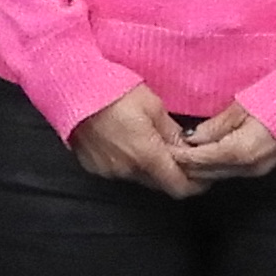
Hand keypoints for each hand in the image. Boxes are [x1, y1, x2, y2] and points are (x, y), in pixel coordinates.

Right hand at [65, 85, 204, 199]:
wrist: (70, 87)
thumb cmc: (112, 90)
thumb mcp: (153, 105)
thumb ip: (173, 132)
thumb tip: (188, 147)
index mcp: (146, 155)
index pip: (179, 188)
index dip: (196, 184)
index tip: (205, 174)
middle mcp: (127, 170)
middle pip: (160, 184)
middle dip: (174, 173)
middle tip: (183, 155)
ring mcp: (108, 170)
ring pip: (140, 177)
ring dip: (151, 167)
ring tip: (154, 143)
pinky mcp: (93, 166)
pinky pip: (119, 171)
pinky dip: (130, 162)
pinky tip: (129, 142)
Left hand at [171, 104, 275, 182]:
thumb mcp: (241, 107)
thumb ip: (215, 126)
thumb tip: (191, 138)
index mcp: (240, 151)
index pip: (199, 161)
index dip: (179, 156)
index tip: (163, 149)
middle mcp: (249, 167)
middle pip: (207, 173)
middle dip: (186, 165)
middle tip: (166, 153)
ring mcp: (258, 170)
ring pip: (219, 174)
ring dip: (199, 167)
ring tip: (182, 154)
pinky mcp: (264, 167)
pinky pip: (232, 171)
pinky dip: (215, 165)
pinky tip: (205, 155)